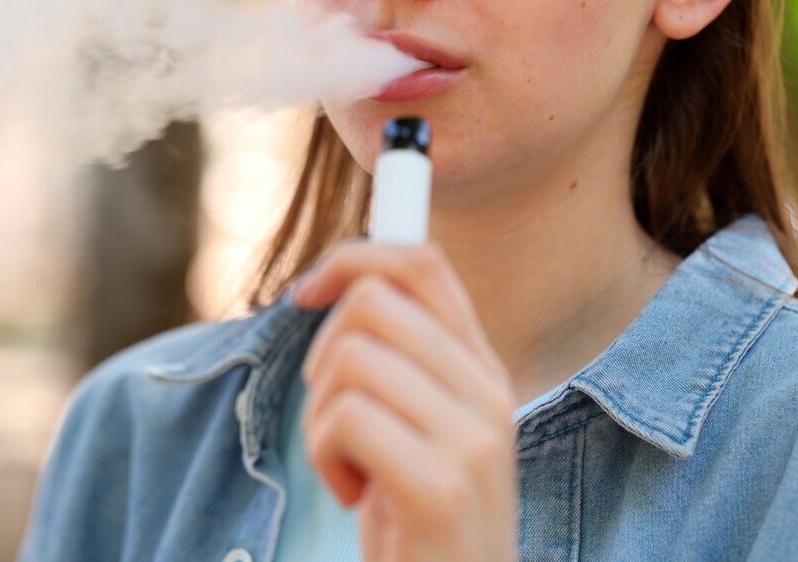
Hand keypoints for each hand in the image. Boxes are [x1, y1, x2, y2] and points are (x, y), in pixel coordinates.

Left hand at [294, 240, 518, 561]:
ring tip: (348, 463)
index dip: (355, 258)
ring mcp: (472, 437)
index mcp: (483, 370)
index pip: (424, 263)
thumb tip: (344, 285)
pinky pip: (346, 417)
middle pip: (374, 301)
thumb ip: (403, 360)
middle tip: (334, 414)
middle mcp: (489, 392)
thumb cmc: (420, 518)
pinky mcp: (440, 484)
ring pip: (352, 356)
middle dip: (323, 354)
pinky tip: (354, 494)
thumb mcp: (421, 426)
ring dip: (321, 416)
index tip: (307, 292)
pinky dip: (324, 456)